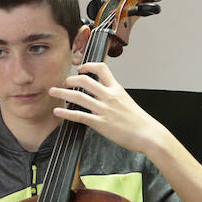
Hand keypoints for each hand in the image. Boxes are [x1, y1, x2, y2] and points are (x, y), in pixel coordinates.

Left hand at [50, 61, 167, 155]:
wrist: (148, 134)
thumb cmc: (140, 121)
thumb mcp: (128, 101)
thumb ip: (115, 96)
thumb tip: (105, 96)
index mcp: (117, 89)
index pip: (101, 68)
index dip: (88, 66)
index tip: (80, 68)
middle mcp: (109, 96)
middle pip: (85, 80)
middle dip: (70, 79)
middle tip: (64, 83)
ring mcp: (104, 110)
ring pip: (78, 96)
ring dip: (62, 93)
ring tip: (53, 92)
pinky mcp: (101, 124)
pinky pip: (79, 116)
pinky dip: (66, 113)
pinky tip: (58, 112)